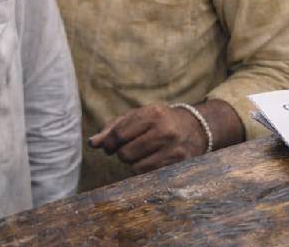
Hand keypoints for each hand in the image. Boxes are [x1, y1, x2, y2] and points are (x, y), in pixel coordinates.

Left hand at [87, 103, 208, 173]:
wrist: (195, 128)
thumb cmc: (159, 121)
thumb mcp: (138, 116)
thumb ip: (114, 128)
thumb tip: (93, 143)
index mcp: (152, 114)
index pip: (119, 134)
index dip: (108, 144)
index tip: (108, 147)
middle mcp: (164, 131)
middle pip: (125, 154)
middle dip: (121, 154)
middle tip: (128, 149)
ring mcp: (173, 149)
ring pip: (136, 167)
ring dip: (133, 163)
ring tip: (141, 154)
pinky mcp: (177, 164)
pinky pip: (148, 174)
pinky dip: (143, 170)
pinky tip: (150, 160)